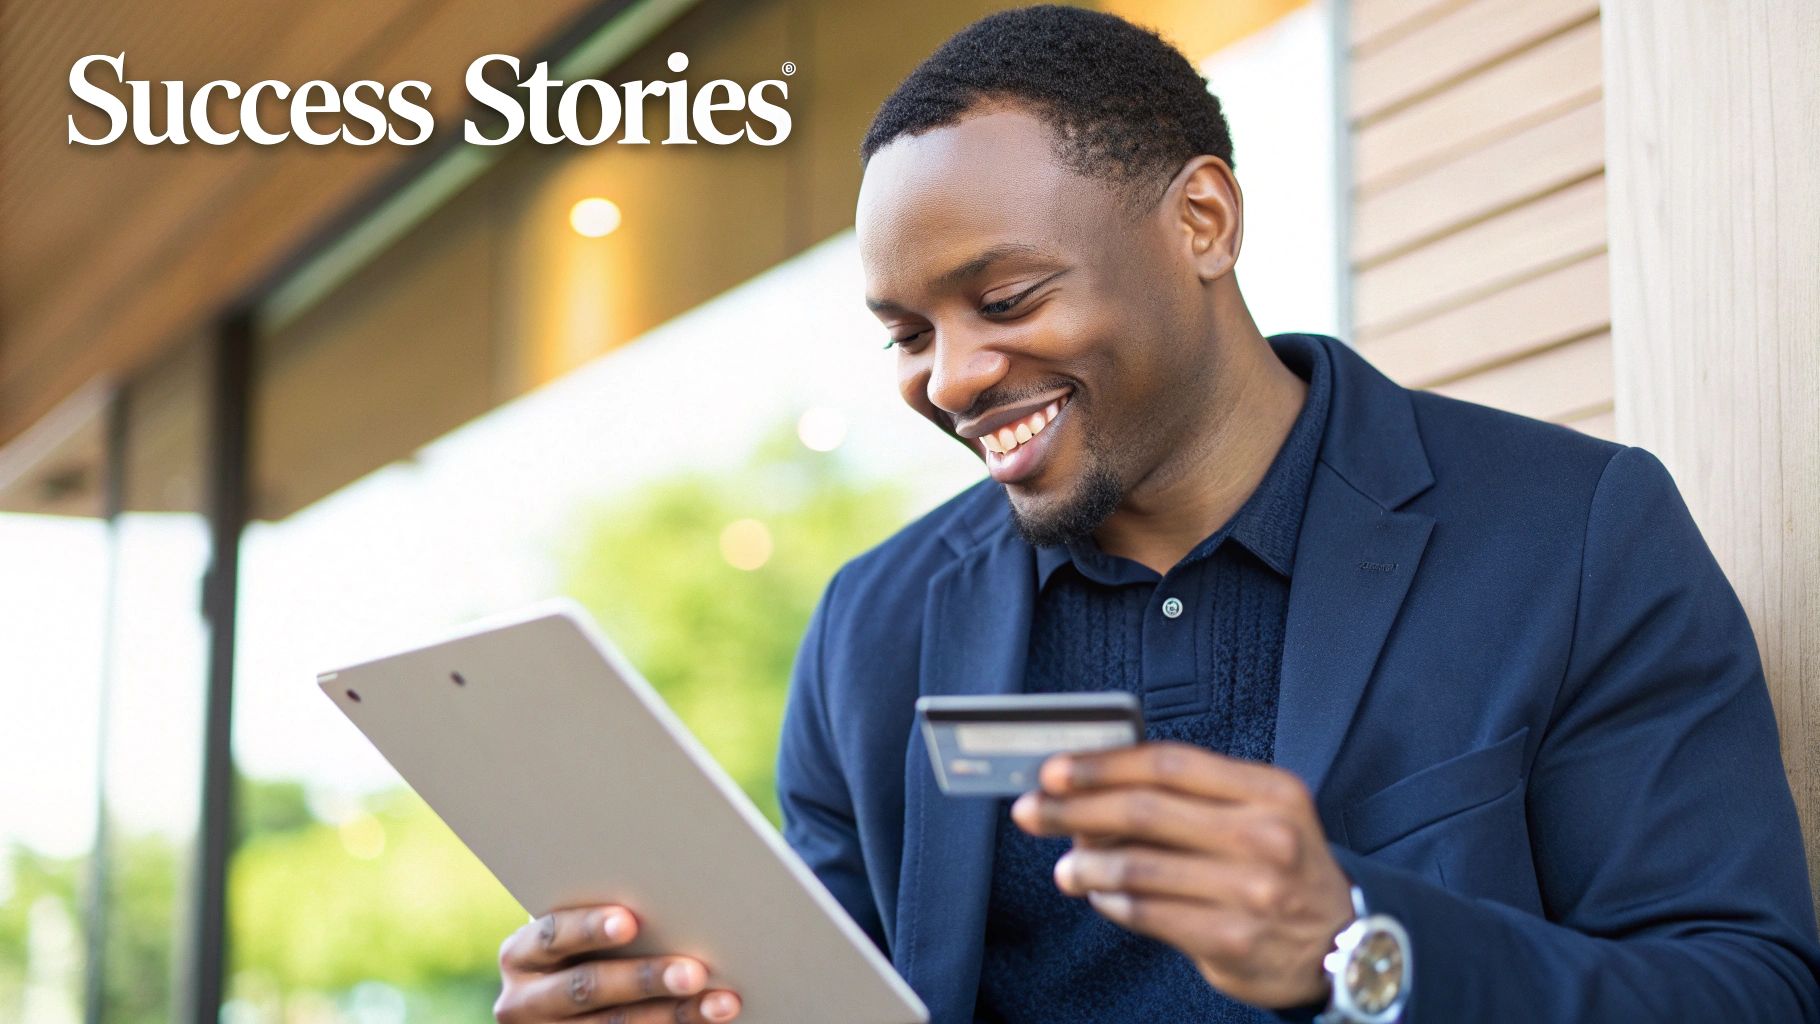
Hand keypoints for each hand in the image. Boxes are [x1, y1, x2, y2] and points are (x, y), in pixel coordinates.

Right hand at [494, 904, 741, 1021]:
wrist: (558, 1005)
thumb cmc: (583, 946)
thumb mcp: (576, 932)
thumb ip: (608, 916)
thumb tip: (673, 886)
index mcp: (522, 954)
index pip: (552, 936)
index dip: (589, 928)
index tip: (631, 921)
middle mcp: (524, 1000)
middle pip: (587, 988)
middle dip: (645, 979)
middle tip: (695, 971)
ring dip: (674, 1014)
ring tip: (721, 1002)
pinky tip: (709, 1019)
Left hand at [1009, 742, 1352, 1009]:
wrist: (1342, 940)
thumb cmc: (1282, 866)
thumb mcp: (1258, 813)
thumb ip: (1188, 799)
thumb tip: (1091, 793)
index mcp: (1269, 791)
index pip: (1169, 764)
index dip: (1104, 764)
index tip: (1056, 769)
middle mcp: (1266, 836)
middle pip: (1146, 810)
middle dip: (1075, 808)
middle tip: (1034, 811)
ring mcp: (1251, 891)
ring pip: (1139, 866)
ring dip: (1085, 863)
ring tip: (1064, 866)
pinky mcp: (1232, 940)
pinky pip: (1148, 913)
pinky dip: (1111, 901)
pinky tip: (1099, 894)